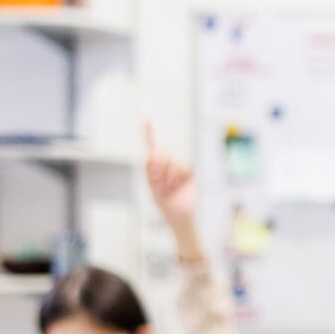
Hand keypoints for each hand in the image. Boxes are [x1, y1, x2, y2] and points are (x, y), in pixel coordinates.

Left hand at [142, 120, 201, 255]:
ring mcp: (177, 167)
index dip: (149, 132)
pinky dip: (178, 176)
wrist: (180, 215)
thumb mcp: (152, 188)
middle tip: (156, 179)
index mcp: (152, 167)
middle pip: (162, 151)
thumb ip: (149, 171)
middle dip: (158, 164)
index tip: (146, 118)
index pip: (150, 147)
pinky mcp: (188, 171)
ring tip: (168, 187)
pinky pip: (183, 166)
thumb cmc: (164, 204)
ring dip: (168, 175)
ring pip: (172, 160)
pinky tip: (177, 185)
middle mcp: (165, 164)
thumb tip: (148, 153)